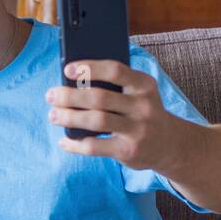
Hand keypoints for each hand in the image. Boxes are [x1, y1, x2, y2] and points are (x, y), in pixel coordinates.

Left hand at [45, 60, 181, 172]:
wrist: (170, 144)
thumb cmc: (142, 112)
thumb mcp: (138, 94)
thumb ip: (114, 86)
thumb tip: (72, 82)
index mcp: (144, 85)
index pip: (115, 71)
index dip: (90, 68)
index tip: (67, 69)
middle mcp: (143, 106)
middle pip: (100, 97)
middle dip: (70, 95)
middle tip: (50, 95)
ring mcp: (137, 130)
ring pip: (96, 121)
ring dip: (69, 117)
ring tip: (53, 115)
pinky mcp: (129, 151)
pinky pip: (95, 147)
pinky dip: (75, 144)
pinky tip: (64, 141)